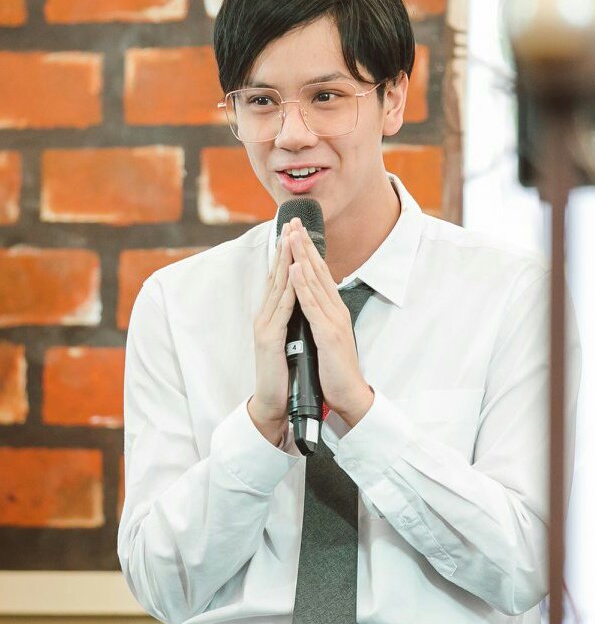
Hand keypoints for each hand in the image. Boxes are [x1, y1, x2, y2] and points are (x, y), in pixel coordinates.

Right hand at [248, 220, 297, 444]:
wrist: (275, 401)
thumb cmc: (286, 371)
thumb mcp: (292, 337)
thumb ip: (293, 317)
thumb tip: (300, 298)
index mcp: (274, 315)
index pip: (283, 278)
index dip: (289, 254)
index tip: (296, 231)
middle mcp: (266, 316)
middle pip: (278, 276)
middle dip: (286, 249)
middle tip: (291, 223)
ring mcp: (265, 326)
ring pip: (278, 287)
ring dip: (285, 262)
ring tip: (291, 239)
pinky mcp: (269, 340)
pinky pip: (282, 311)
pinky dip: (288, 291)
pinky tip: (293, 276)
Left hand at [287, 223, 373, 425]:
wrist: (349, 395)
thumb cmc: (334, 369)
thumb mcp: (326, 337)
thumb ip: (320, 318)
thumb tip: (311, 303)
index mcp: (333, 311)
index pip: (319, 275)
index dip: (308, 252)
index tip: (297, 232)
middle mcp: (336, 310)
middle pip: (318, 271)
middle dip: (305, 245)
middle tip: (294, 221)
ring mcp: (333, 320)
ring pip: (315, 282)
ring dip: (303, 256)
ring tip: (292, 236)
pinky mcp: (328, 333)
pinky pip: (312, 305)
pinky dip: (303, 285)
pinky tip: (295, 269)